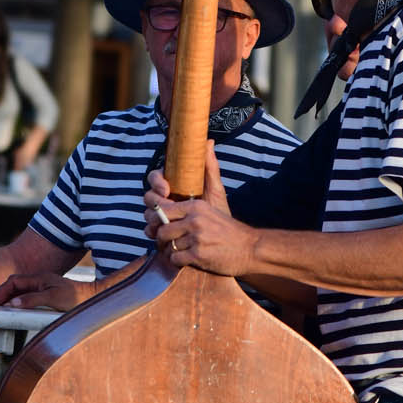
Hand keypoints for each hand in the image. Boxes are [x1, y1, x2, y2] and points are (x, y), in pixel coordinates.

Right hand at [0, 273, 92, 309]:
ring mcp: (43, 287)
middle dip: (0, 293)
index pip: (13, 282)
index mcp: (39, 278)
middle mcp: (40, 281)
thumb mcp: (53, 299)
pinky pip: (26, 295)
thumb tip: (12, 303)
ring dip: (7, 297)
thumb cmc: (74, 298)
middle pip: (14, 284)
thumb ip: (32, 299)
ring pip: (19, 290)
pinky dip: (16, 300)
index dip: (0, 291)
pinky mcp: (47, 295)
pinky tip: (14, 307)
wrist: (91, 299)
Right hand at [145, 142, 230, 236]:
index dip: (157, 182)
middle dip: (154, 202)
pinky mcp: (162, 230)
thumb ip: (209, 166)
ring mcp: (162, 214)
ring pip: (147, 212)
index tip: (166, 190)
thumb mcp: (214, 189)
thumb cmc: (217, 210)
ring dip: (153, 218)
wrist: (221, 236)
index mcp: (174, 184)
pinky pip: (150, 229)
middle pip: (148, 195)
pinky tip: (161, 234)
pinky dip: (153, 231)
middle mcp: (165, 198)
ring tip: (165, 223)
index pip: (156, 177)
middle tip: (166, 208)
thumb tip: (209, 142)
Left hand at [148, 150, 253, 277]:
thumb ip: (209, 169)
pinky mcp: (199, 255)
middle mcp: (194, 219)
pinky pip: (173, 258)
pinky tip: (183, 257)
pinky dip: (175, 260)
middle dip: (157, 231)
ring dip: (167, 247)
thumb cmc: (228, 224)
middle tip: (163, 234)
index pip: (158, 205)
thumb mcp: (218, 194)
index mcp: (195, 204)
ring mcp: (196, 238)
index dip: (152, 211)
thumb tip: (208, 141)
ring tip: (174, 245)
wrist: (249, 248)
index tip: (158, 217)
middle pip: (159, 225)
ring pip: (165, 243)